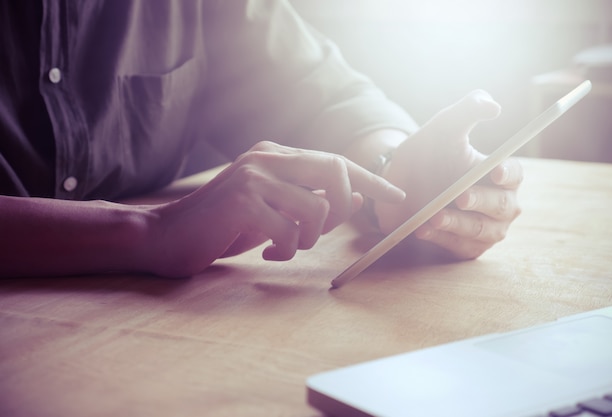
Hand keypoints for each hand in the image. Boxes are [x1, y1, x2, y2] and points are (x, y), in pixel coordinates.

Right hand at [145, 141, 404, 276]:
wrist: (167, 236)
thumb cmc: (223, 226)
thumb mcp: (274, 211)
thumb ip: (311, 200)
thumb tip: (357, 197)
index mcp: (276, 155)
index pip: (335, 161)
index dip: (371, 178)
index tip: (396, 196)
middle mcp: (267, 156)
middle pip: (335, 170)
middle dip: (343, 208)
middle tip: (323, 232)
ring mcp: (254, 175)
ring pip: (316, 208)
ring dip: (309, 239)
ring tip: (286, 247)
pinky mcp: (242, 201)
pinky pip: (290, 231)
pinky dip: (286, 251)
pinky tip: (267, 253)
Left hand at [375, 90, 522, 259]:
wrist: (398, 185)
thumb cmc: (428, 153)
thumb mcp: (443, 127)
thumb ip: (466, 110)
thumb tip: (492, 106)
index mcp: (500, 172)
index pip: (514, 173)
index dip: (507, 173)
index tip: (493, 171)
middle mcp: (499, 203)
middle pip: (502, 206)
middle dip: (480, 202)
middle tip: (459, 197)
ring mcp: (485, 227)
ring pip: (481, 230)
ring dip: (458, 224)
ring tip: (434, 217)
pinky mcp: (467, 247)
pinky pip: (460, 246)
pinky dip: (442, 239)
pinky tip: (424, 230)